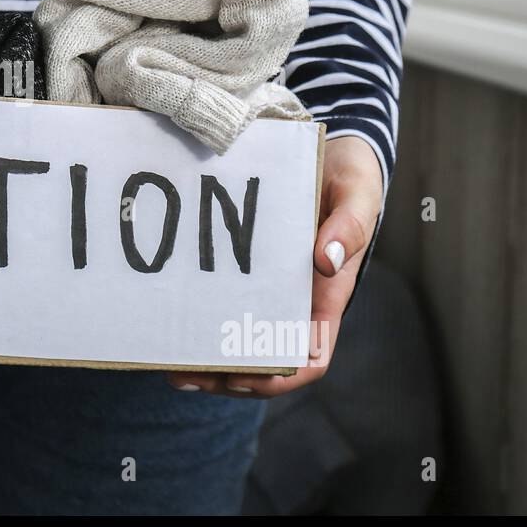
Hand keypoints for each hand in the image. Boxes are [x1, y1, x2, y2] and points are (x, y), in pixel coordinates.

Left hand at [167, 134, 383, 396]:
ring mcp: (268, 284)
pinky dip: (200, 316)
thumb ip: (350, 225)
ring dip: (208, 354)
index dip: (280, 376)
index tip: (244, 378)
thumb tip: (325, 261)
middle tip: (185, 372)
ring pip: (239, 336)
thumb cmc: (348, 175)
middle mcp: (296, 298)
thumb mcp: (357, 192)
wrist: (331, 147)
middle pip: (265, 357)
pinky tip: (169, 318)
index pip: (310, 355)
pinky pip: (223, 300)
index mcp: (327, 295)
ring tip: (169, 357)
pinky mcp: (246, 266)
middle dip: (228, 373)